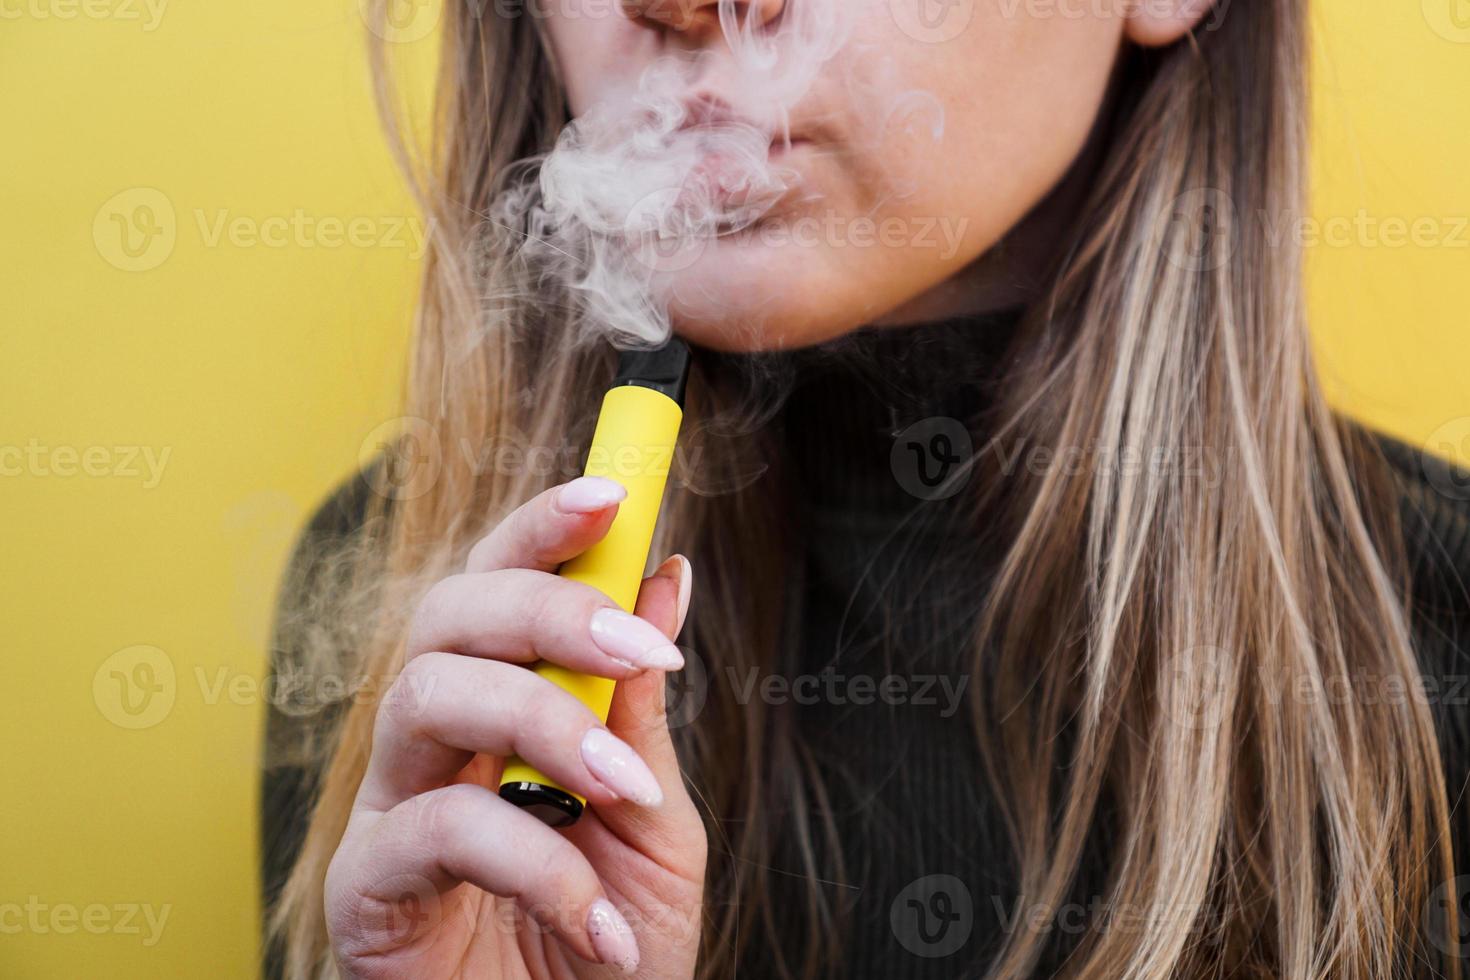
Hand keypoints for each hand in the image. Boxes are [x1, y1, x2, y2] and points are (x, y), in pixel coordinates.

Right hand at [324, 476, 705, 977]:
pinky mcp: (366, 885)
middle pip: (448, 613)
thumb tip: (665, 578)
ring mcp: (394, 806)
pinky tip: (594, 914)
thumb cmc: (612, 941)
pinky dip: (537, 862)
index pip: (501, 588)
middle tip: (635, 645)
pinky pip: (439, 828)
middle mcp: (437, 742)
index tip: (614, 492)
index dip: (543, 529)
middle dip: (545, 606)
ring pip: (426, 690)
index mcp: (501, 711)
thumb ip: (641, 708)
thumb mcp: (652, 816)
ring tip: (623, 789)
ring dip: (545, 720)